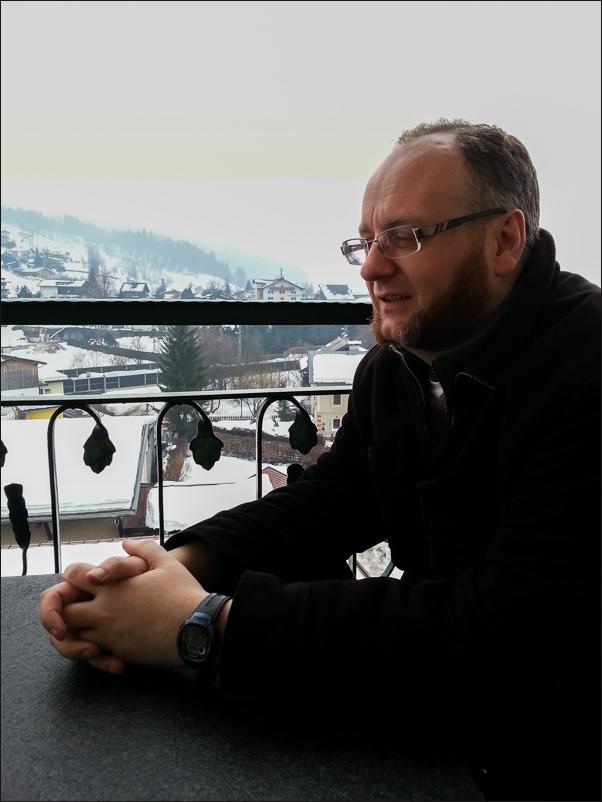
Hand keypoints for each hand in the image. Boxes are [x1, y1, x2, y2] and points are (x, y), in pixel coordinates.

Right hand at [40, 541, 149, 672]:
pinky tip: (119, 665)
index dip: (51, 612)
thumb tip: (96, 571)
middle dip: (67, 642)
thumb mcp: (141, 567)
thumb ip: (117, 566)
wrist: (177, 598)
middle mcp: (85, 605)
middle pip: (59, 627)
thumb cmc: (157, 578)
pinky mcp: (107, 642)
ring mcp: (94, 625)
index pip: (55, 597)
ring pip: (74, 644)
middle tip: (88, 650)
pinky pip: (96, 655)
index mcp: (86, 584)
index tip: (62, 629)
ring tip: (102, 655)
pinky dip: (104, 661)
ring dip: (81, 653)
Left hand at [60, 539, 206, 668]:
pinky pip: (95, 655)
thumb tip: (127, 543)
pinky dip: (97, 650)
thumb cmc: (183, 594)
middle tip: (80, 606)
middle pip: (64, 614)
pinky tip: (113, 642)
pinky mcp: (120, 654)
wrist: (198, 629)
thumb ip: (143, 548)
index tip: (87, 579)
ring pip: (75, 639)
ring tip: (95, 627)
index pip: (71, 576)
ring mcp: (110, 637)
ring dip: (79, 632)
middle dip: (65, 611)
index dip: (74, 575)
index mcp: (111, 588)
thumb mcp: (166, 562)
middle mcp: (104, 613)